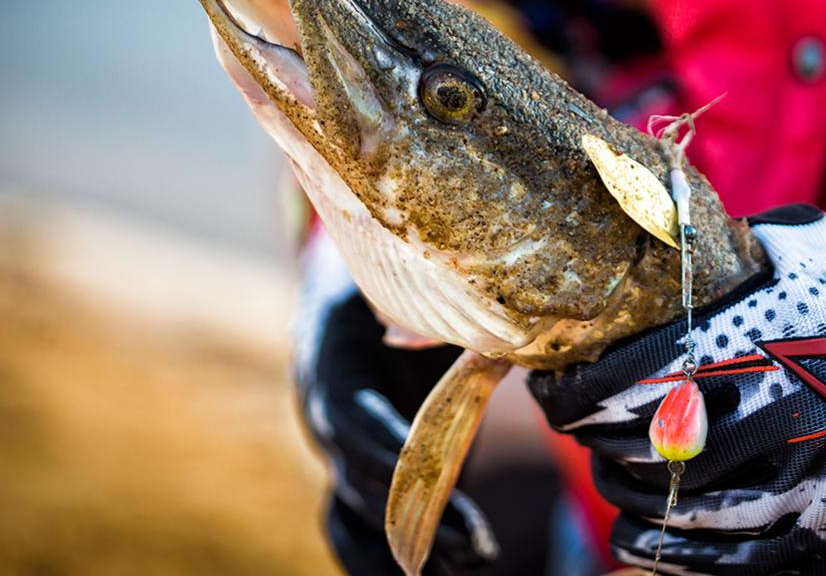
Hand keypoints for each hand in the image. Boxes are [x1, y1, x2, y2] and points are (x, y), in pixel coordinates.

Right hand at [294, 229, 498, 574]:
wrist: (346, 293)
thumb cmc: (391, 279)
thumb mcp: (408, 281)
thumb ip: (441, 309)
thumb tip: (502, 332)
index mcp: (332, 361)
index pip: (357, 424)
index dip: (397, 465)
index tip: (441, 494)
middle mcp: (323, 412)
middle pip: (359, 481)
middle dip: (417, 521)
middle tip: (478, 550)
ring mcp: (332, 448)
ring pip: (346, 517)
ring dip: (395, 555)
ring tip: (465, 569)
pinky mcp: (351, 471)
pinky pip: (352, 524)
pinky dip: (382, 559)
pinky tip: (434, 575)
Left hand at [528, 204, 825, 574]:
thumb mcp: (797, 246)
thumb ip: (723, 258)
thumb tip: (654, 255)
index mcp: (747, 338)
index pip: (621, 379)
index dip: (570, 391)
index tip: (552, 386)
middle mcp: (761, 410)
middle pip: (637, 442)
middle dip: (591, 434)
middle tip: (577, 423)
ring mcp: (794, 480)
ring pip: (670, 502)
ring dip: (620, 488)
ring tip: (604, 469)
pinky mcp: (822, 532)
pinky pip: (722, 558)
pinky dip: (665, 552)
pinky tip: (635, 538)